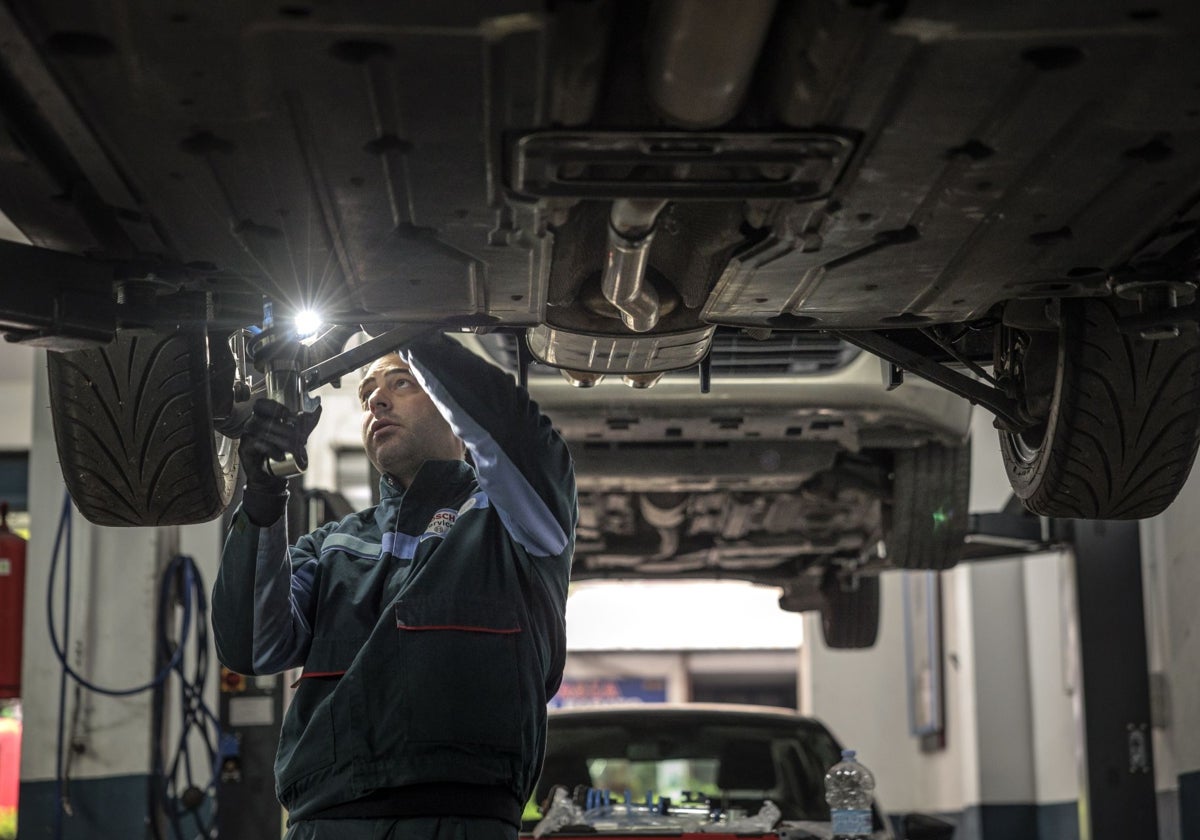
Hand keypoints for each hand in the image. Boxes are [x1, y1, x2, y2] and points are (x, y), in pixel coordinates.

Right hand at [238, 399, 321, 523]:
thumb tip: (319, 408)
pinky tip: (281, 457)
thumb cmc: (282, 452)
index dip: (274, 407)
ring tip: (294, 449)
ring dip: (282, 440)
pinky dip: (272, 450)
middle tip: (300, 439)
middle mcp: (252, 424)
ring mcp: (247, 436)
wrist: (272, 476)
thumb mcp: (298, 436)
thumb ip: (308, 422)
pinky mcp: (245, 449)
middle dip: (287, 429)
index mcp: (262, 417)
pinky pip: (258, 445)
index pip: (262, 404)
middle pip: (268, 420)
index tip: (287, 414)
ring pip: (264, 431)